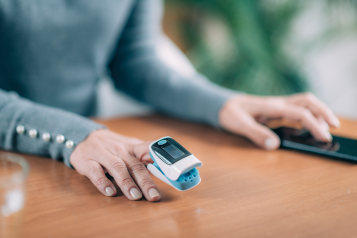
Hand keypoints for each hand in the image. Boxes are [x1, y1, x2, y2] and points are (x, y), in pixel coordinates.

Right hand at [70, 130, 159, 200]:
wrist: (84, 137)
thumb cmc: (112, 146)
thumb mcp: (130, 147)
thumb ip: (145, 157)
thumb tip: (165, 169)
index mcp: (132, 147)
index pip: (148, 150)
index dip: (159, 159)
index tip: (170, 170)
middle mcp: (120, 151)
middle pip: (135, 165)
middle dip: (145, 182)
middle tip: (153, 196)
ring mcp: (103, 155)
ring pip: (117, 168)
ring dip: (127, 183)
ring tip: (135, 196)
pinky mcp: (87, 162)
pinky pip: (96, 172)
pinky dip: (103, 183)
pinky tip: (110, 192)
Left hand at [219, 93, 339, 149]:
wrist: (220, 104)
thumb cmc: (228, 112)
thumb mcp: (238, 124)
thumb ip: (256, 134)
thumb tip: (274, 145)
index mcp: (272, 106)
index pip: (300, 113)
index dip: (314, 125)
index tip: (324, 138)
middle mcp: (277, 103)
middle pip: (308, 101)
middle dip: (323, 112)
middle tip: (334, 127)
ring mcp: (276, 106)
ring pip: (303, 103)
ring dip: (317, 112)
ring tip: (326, 127)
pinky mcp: (274, 111)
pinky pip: (295, 110)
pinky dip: (306, 116)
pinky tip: (307, 127)